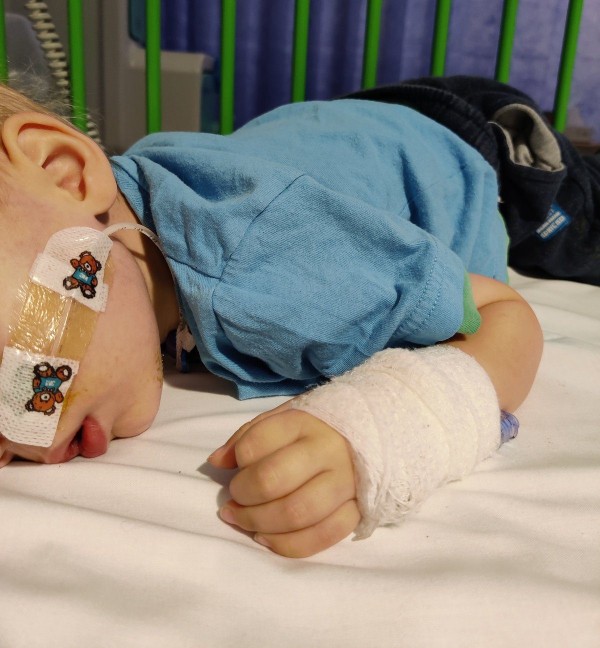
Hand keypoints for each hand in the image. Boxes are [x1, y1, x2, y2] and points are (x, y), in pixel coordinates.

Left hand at [208, 404, 359, 557]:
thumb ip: (247, 437)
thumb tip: (216, 462)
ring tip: (242, 520)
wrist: (373, 435)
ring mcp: (346, 483)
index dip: (238, 460)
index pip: (257, 442)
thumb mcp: (281, 420)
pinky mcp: (358, 511)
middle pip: (274, 480)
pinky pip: (322, 538)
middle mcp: (328, 451)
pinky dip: (287, 545)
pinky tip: (265, 538)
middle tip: (233, 499)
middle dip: (243, 496)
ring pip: (297, 513)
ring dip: (258, 523)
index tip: (234, 468)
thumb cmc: (314, 430)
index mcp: (304, 422)